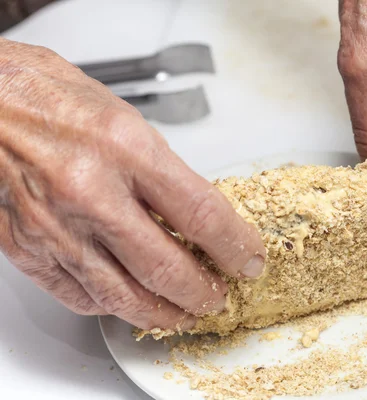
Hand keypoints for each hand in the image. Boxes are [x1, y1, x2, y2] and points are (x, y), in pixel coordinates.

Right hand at [0, 38, 264, 329]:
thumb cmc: (43, 96)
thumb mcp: (124, 118)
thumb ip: (161, 170)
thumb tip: (193, 211)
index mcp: (126, 149)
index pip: (202, 215)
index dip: (235, 246)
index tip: (248, 259)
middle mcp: (92, 193)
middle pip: (168, 268)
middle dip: (204, 292)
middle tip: (218, 296)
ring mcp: (57, 227)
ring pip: (124, 296)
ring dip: (164, 312)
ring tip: (183, 313)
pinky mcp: (27, 248)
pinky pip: (78, 296)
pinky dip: (111, 307)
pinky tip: (127, 302)